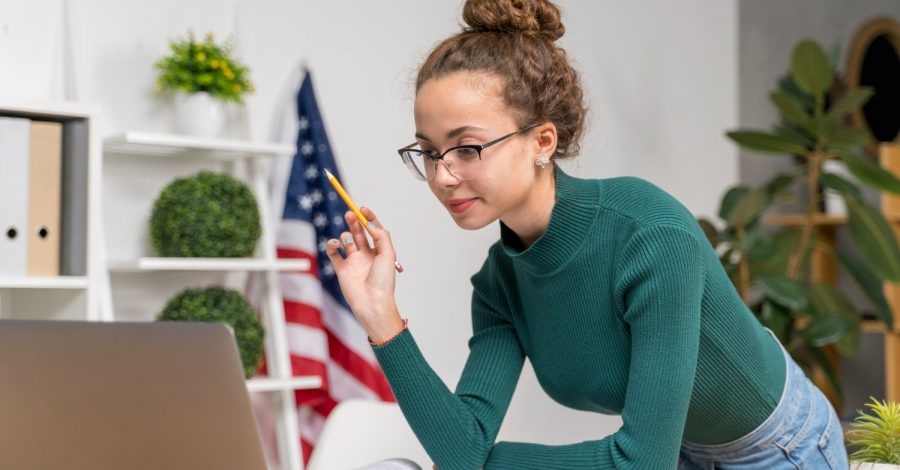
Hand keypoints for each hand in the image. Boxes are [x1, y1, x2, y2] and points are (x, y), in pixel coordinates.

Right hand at [324, 207, 402, 339]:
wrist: (372, 303)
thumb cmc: (383, 281)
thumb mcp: (388, 254)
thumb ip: (380, 235)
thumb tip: (369, 224)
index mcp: (379, 250)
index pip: (373, 229)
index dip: (368, 218)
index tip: (362, 209)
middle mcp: (366, 254)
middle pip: (358, 231)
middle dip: (354, 220)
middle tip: (350, 213)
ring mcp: (353, 261)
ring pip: (345, 240)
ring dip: (346, 236)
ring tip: (348, 244)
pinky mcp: (341, 269)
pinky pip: (333, 253)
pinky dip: (331, 245)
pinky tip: (335, 244)